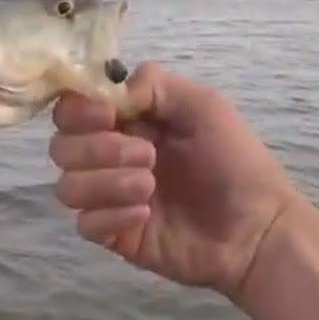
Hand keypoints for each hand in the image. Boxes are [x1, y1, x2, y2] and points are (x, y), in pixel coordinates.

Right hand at [47, 61, 305, 297]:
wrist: (257, 229)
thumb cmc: (236, 163)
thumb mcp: (204, 105)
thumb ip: (154, 85)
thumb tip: (110, 93)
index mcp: (127, 122)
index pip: (71, 109)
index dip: (79, 110)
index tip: (108, 116)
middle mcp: (110, 157)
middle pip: (60, 147)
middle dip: (98, 148)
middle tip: (148, 157)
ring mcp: (109, 198)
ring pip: (66, 187)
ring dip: (106, 183)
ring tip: (150, 188)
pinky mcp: (114, 234)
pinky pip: (84, 224)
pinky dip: (111, 216)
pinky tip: (147, 216)